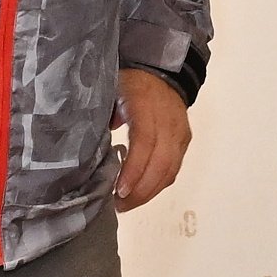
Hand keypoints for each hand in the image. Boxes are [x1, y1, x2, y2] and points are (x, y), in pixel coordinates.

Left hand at [115, 68, 190, 210]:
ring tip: (127, 204)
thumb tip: (91, 150)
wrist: (160, 70)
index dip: (134, 170)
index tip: (118, 191)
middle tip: (119, 206)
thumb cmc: (128, 84)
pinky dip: (158, 184)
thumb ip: (101, 118)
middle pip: (161, 163)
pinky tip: (141, 192)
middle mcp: (168, 120)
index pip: (145, 142)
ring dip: (150, 192)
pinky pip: (175, 168)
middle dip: (141, 190)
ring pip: (171, 170)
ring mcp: (180, 131)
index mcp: (145, 105)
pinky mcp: (185, 140)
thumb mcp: (109, 92)